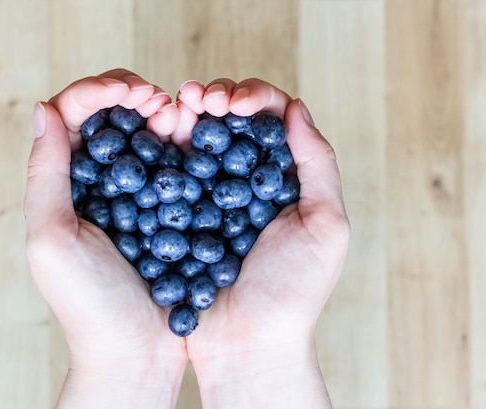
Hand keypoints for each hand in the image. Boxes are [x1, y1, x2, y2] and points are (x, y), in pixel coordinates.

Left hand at [24, 69, 186, 407]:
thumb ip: (46, 174)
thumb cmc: (88, 304)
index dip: (101, 90)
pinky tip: (197, 137)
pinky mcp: (171, 207)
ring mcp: (137, 193)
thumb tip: (44, 108)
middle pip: (114, 114)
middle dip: (136, 95)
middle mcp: (99, 180)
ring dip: (165, 112)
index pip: (75, 114)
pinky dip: (187, 141)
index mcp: (65, 181)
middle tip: (160, 102)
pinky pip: (177, 162)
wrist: (137, 351)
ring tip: (180, 115)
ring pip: (148, 131)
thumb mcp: (53, 239)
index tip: (135, 91)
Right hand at [175, 78, 349, 407]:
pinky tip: (159, 132)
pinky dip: (165, 147)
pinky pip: (172, 173)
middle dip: (216, 98)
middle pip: (232, 123)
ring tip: (176, 105)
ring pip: (199, 141)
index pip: (272, 120)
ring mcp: (212, 198)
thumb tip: (296, 107)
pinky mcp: (180, 216)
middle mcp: (248, 183)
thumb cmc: (293, 291)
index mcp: (285, 179)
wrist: (248, 345)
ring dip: (187, 115)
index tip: (232, 101)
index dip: (253, 97)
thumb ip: (317, 165)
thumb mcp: (326, 226)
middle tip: (198, 96)